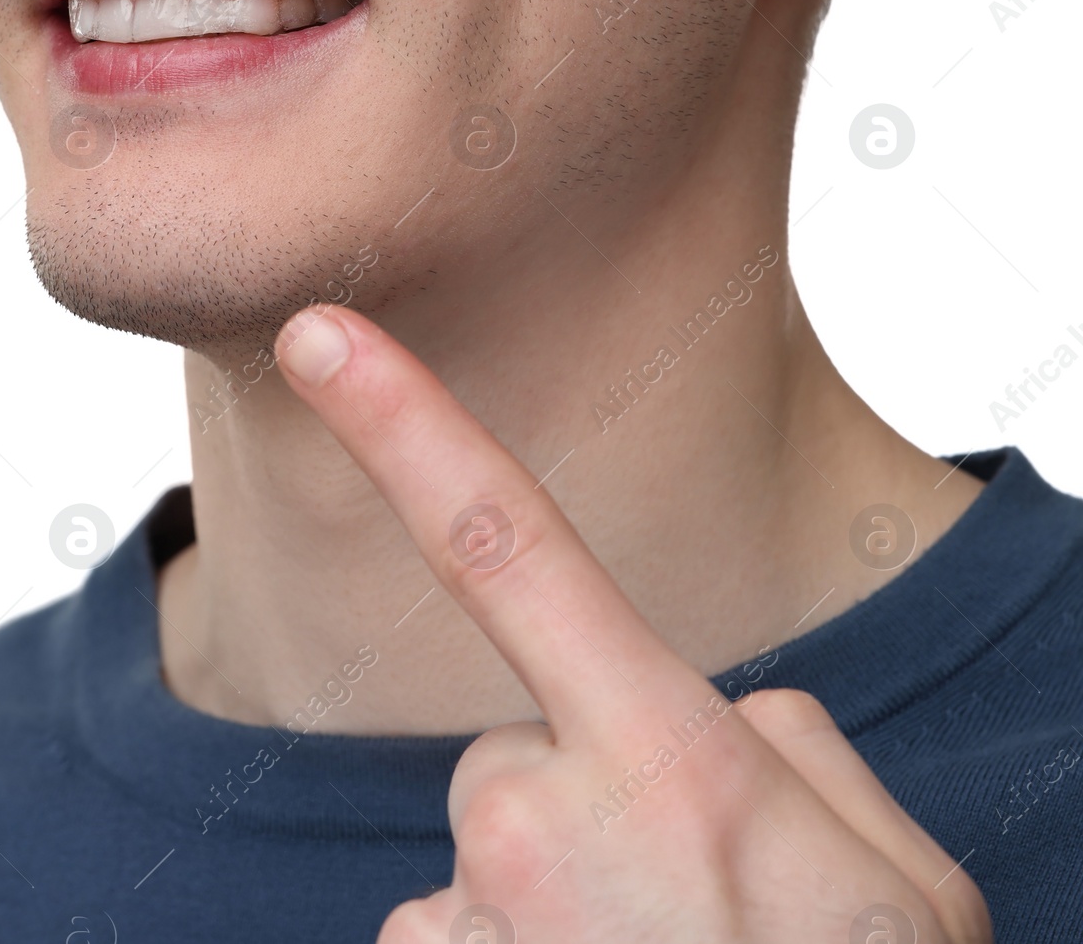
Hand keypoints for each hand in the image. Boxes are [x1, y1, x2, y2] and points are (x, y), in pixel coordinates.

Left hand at [272, 304, 991, 943]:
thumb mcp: (901, 882)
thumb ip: (800, 759)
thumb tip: (720, 725)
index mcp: (668, 761)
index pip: (507, 544)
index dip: (406, 420)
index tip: (317, 333)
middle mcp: (534, 830)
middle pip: (512, 762)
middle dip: (585, 816)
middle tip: (701, 923)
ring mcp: (463, 929)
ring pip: (485, 877)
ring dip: (560, 925)